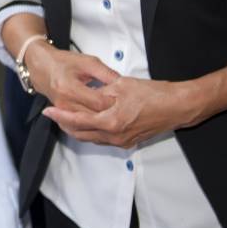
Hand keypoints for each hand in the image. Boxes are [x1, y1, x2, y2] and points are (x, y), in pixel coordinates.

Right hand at [22, 41, 118, 115]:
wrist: (42, 67)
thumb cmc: (62, 62)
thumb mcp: (88, 62)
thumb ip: (106, 74)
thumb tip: (123, 84)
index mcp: (70, 87)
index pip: (98, 102)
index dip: (114, 102)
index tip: (123, 99)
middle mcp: (64, 102)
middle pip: (94, 116)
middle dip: (110, 113)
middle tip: (122, 109)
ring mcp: (63, 111)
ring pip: (88, 124)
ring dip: (102, 120)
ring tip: (113, 114)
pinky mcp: (63, 116)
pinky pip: (80, 125)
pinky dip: (92, 123)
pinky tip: (101, 120)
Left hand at [42, 76, 198, 148]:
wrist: (178, 107)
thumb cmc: (154, 94)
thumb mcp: (122, 85)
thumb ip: (101, 91)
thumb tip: (86, 92)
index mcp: (111, 122)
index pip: (78, 121)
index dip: (61, 116)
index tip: (48, 111)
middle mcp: (115, 136)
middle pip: (82, 134)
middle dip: (66, 125)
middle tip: (54, 115)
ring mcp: (123, 141)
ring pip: (92, 138)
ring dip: (78, 129)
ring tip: (66, 117)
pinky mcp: (130, 142)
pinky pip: (104, 139)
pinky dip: (92, 131)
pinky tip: (88, 122)